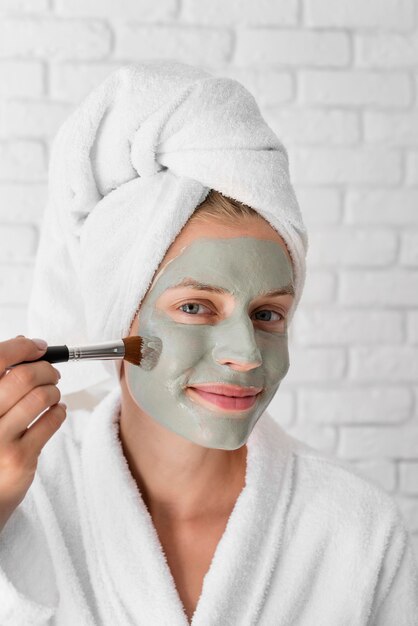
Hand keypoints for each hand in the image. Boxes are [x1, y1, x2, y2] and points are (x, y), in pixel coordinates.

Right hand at [0, 336, 65, 531]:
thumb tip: (25, 344)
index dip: (23, 347)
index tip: (38, 347)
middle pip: (24, 376)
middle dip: (47, 370)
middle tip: (52, 374)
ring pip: (42, 397)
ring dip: (54, 391)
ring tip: (52, 395)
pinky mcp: (20, 458)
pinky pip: (52, 421)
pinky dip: (60, 411)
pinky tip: (56, 412)